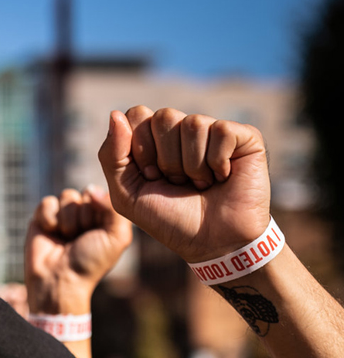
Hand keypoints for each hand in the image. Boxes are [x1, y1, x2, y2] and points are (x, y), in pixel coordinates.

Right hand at [25, 185, 132, 312]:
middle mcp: (85, 213)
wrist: (59, 280)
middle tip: (80, 238)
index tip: (96, 233)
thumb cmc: (90, 262)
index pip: (103, 195)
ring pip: (66, 196)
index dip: (99, 212)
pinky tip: (51, 233)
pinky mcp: (42, 216)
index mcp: (105, 217)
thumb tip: (91, 188)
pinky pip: (47, 202)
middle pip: (85, 193)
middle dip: (83, 217)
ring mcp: (63, 214)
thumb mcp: (116, 238)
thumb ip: (114, 209)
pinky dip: (49, 218)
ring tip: (66, 238)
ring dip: (67, 220)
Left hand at [98, 107, 270, 262]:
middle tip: (178, 182)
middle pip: (164, 116)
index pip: (137, 115)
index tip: (151, 177)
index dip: (141, 149)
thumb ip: (112, 156)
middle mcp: (182, 129)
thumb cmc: (169, 218)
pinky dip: (217, 161)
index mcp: (154, 137)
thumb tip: (115, 114)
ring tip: (201, 183)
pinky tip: (223, 177)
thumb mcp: (126, 194)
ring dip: (192, 166)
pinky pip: (221, 130)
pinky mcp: (244, 136)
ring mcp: (213, 130)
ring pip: (192, 123)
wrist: (213, 243)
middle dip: (167, 159)